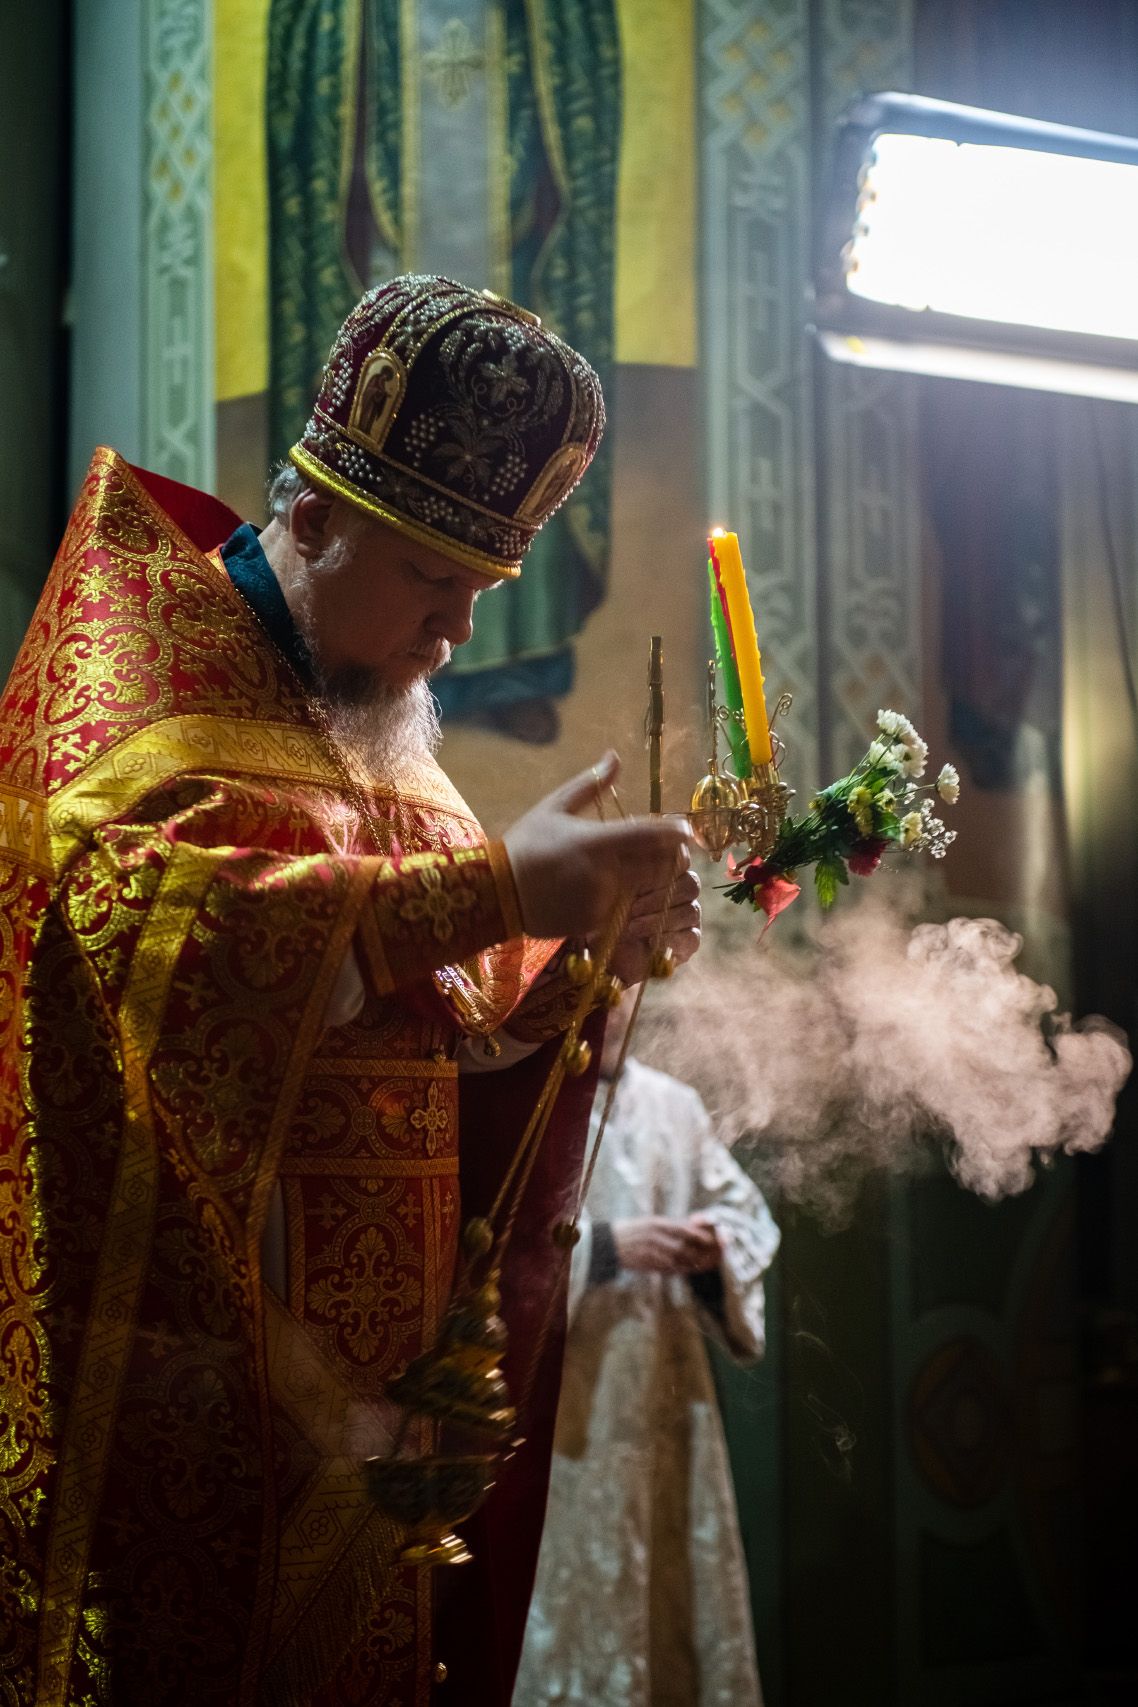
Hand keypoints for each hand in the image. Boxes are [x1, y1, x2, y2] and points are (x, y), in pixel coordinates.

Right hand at [503, 752, 693, 941]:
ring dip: (644, 875)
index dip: (675, 832)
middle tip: (662, 847)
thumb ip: (591, 784)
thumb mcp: (555, 807)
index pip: (650, 835)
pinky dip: (620, 895)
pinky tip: (599, 886)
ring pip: (642, 886)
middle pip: (657, 864)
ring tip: (626, 864)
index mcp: (597, 841)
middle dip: (667, 855)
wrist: (497, 894)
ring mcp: (603, 901)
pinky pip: (622, 906)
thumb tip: (615, 756)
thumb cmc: (526, 844)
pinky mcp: (597, 922)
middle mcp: (605, 873)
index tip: (687, 829)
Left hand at [606, 862, 700, 984]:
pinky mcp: (688, 943)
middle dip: (659, 897)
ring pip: (691, 911)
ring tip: (632, 927)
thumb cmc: (602, 913)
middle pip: (691, 884)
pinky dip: (670, 938)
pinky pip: (691, 937)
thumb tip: (656, 853)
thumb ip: (633, 868)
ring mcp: (686, 917)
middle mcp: (679, 892)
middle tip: (632, 908)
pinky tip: (649, 941)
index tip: (640, 880)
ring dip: (659, 919)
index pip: (682, 860)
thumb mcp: (610, 886)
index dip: (667, 868)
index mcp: (664, 871)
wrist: (601, 952)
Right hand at [612, 1214, 721, 1275]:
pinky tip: (684, 1270)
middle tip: (710, 1256)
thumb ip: (667, 1227)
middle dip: (699, 1253)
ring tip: (701, 1264)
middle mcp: (655, 1236)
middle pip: (683, 1247)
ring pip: (677, 1260)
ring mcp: (650, 1251)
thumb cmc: (631, 1232)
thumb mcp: (648, 1223)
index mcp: (656, 1223)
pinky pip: (666, 1268)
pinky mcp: (646, 1264)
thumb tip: (688, 1228)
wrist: (608, 1244)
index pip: (683, 1229)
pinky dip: (678, 1270)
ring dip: (690, 1264)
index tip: (710, 1240)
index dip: (699, 1235)